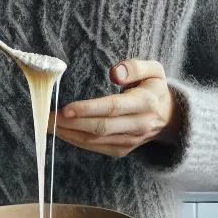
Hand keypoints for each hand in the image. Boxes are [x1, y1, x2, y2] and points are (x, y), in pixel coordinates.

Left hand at [55, 59, 183, 157]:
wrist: (170, 118)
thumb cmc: (155, 88)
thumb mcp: (154, 70)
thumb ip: (135, 67)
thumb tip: (115, 73)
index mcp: (145, 103)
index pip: (113, 108)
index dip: (88, 109)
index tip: (66, 108)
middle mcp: (139, 125)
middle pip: (100, 127)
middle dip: (70, 124)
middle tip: (47, 117)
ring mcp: (131, 141)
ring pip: (95, 140)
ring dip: (69, 134)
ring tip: (48, 124)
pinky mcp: (123, 149)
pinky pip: (96, 148)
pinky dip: (76, 141)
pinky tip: (62, 132)